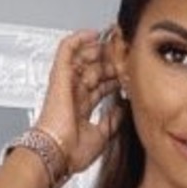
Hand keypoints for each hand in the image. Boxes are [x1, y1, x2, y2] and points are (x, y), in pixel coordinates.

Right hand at [34, 28, 124, 177]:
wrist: (58, 153)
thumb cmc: (72, 152)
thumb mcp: (102, 136)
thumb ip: (112, 120)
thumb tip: (122, 109)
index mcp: (81, 109)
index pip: (100, 86)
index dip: (114, 77)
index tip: (128, 71)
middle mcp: (73, 94)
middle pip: (94, 70)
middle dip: (110, 62)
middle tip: (125, 53)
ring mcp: (66, 84)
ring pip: (83, 58)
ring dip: (99, 49)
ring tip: (114, 42)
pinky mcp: (60, 76)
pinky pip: (66, 49)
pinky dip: (79, 39)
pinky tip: (93, 34)